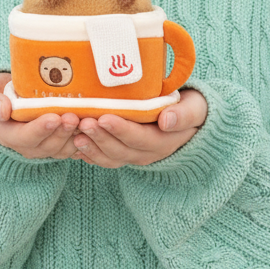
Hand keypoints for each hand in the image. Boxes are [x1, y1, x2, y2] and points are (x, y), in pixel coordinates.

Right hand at [0, 72, 80, 159]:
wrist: (2, 99)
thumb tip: (2, 110)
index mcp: (7, 134)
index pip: (25, 137)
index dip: (40, 129)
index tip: (54, 117)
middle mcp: (25, 145)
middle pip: (46, 145)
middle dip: (61, 132)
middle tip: (73, 117)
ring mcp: (41, 146)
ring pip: (60, 149)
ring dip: (73, 137)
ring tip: (85, 121)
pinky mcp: (55, 143)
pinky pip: (70, 147)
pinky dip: (81, 140)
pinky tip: (91, 128)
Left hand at [71, 88, 207, 167]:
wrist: (190, 120)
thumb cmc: (191, 108)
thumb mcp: (195, 109)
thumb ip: (184, 115)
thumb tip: (167, 120)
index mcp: (164, 141)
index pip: (141, 139)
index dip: (122, 130)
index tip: (105, 118)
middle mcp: (148, 153)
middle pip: (121, 150)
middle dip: (101, 138)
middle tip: (84, 122)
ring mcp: (135, 156)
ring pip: (110, 158)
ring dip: (92, 148)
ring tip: (75, 134)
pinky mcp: (125, 154)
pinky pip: (105, 160)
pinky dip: (89, 155)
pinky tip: (74, 144)